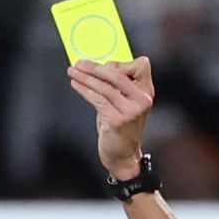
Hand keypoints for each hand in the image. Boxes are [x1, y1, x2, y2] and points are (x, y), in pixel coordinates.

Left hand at [70, 56, 155, 174]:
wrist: (124, 155)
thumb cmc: (121, 128)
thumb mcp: (125, 103)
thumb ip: (117, 86)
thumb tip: (96, 67)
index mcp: (146, 92)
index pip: (141, 65)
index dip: (122, 63)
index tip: (105, 66)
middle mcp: (142, 99)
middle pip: (117, 74)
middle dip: (95, 67)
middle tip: (79, 63)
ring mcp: (130, 110)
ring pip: (104, 86)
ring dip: (85, 77)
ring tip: (72, 72)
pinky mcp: (116, 120)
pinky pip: (97, 99)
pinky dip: (84, 89)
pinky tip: (76, 84)